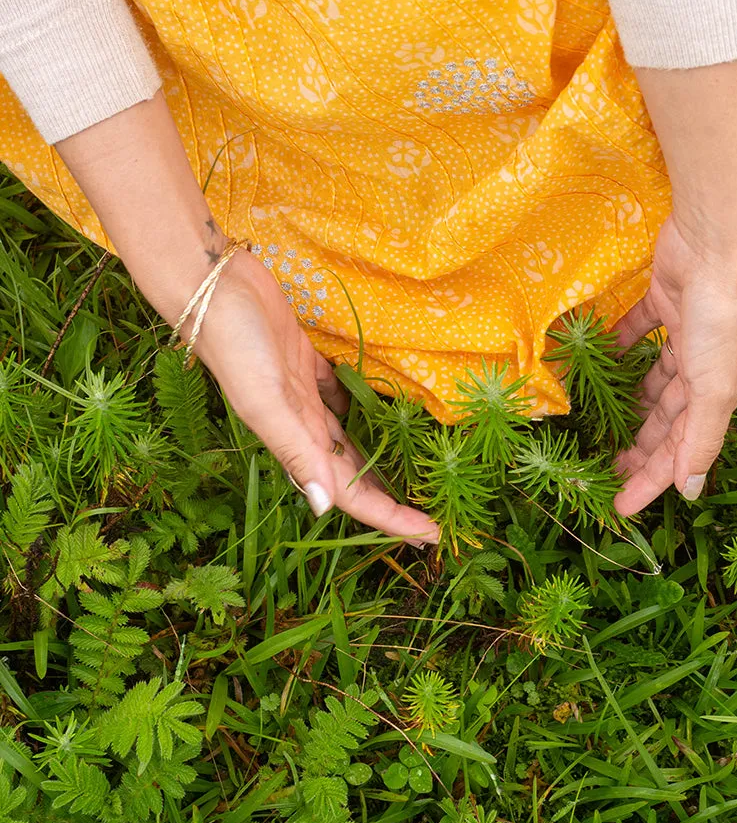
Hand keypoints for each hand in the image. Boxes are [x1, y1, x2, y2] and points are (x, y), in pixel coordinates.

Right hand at [186, 247, 439, 544]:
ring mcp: (306, 395)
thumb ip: (294, 452)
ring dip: (382, 459)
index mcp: (296, 441)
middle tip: (436, 517)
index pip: (351, 494)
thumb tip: (323, 508)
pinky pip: (343, 394)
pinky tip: (388, 407)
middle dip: (392, 500)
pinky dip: (366, 407)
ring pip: (352, 439)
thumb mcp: (265, 402)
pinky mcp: (308, 363)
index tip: (431, 535)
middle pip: (357, 474)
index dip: (389, 518)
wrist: (213, 287)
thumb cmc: (237, 345)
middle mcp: (303, 425)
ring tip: (417, 471)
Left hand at [611, 211, 736, 515]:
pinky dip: (618, 345)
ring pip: (653, 379)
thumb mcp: (715, 387)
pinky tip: (595, 359)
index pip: (682, 449)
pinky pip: (636, 331)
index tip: (620, 506)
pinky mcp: (665, 300)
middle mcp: (704, 366)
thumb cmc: (722, 318)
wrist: (720, 243)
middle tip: (605, 469)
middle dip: (640, 447)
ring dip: (630, 401)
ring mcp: (685, 333)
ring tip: (599, 422)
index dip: (652, 479)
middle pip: (667, 418)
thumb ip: (702, 438)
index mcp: (720, 392)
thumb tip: (691, 491)